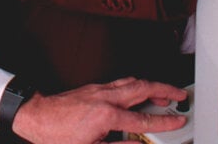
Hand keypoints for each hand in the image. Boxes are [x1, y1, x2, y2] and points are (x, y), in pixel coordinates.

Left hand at [11, 77, 187, 143]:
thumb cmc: (57, 136)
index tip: (178, 120)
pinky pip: (121, 82)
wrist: (36, 116)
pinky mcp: (93, 87)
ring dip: (151, 85)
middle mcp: (105, 98)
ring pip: (132, 81)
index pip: (143, 120)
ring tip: (164, 92)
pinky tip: (138, 90)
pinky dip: (136, 84)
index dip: (164, 121)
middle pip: (143, 88)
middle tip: (180, 95)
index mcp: (107, 116)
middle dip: (165, 90)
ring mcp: (99, 90)